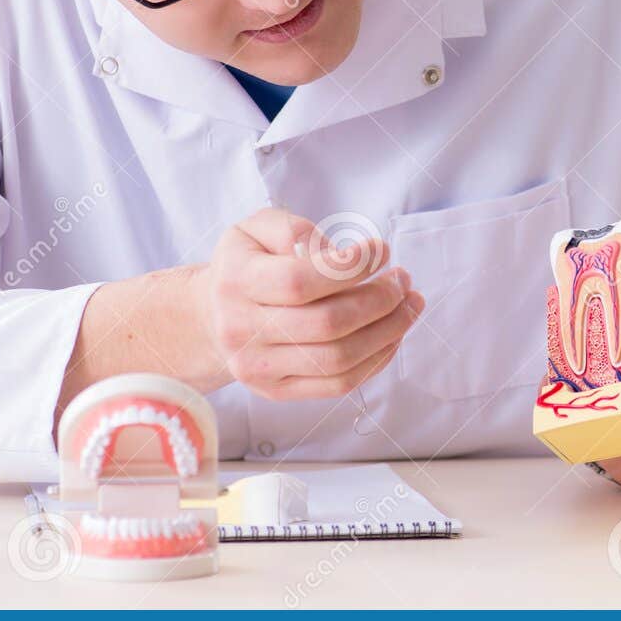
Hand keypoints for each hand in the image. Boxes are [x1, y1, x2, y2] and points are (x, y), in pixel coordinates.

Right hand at [192, 208, 423, 400]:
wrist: (211, 316)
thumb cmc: (247, 264)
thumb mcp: (258, 227)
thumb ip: (296, 230)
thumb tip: (339, 257)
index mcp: (236, 281)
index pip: (300, 281)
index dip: (350, 267)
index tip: (381, 250)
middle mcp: (242, 330)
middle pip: (327, 324)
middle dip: (379, 300)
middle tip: (403, 280)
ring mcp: (258, 368)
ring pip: (337, 359)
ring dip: (387, 332)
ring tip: (408, 306)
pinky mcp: (276, 392)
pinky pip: (337, 384)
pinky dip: (376, 360)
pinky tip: (392, 335)